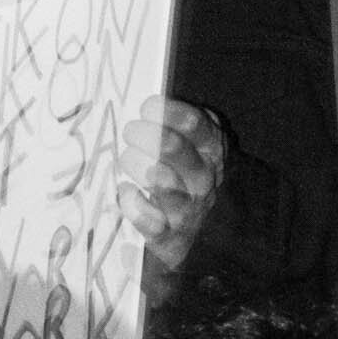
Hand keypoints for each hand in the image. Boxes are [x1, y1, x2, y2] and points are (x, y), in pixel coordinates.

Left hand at [116, 95, 226, 270]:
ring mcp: (188, 207)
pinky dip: (133, 204)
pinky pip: (150, 220)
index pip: (194, 123)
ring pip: (161, 180)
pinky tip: (125, 191)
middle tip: (130, 132)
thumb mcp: (192, 142)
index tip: (146, 107)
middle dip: (143, 134)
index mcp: (211, 147)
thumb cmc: (183, 173)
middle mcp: (203, 177)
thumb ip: (176, 122)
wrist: (194, 228)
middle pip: (173, 147)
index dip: (167, 111)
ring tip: (127, 158)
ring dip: (137, 164)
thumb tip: (147, 104)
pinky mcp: (170, 234)